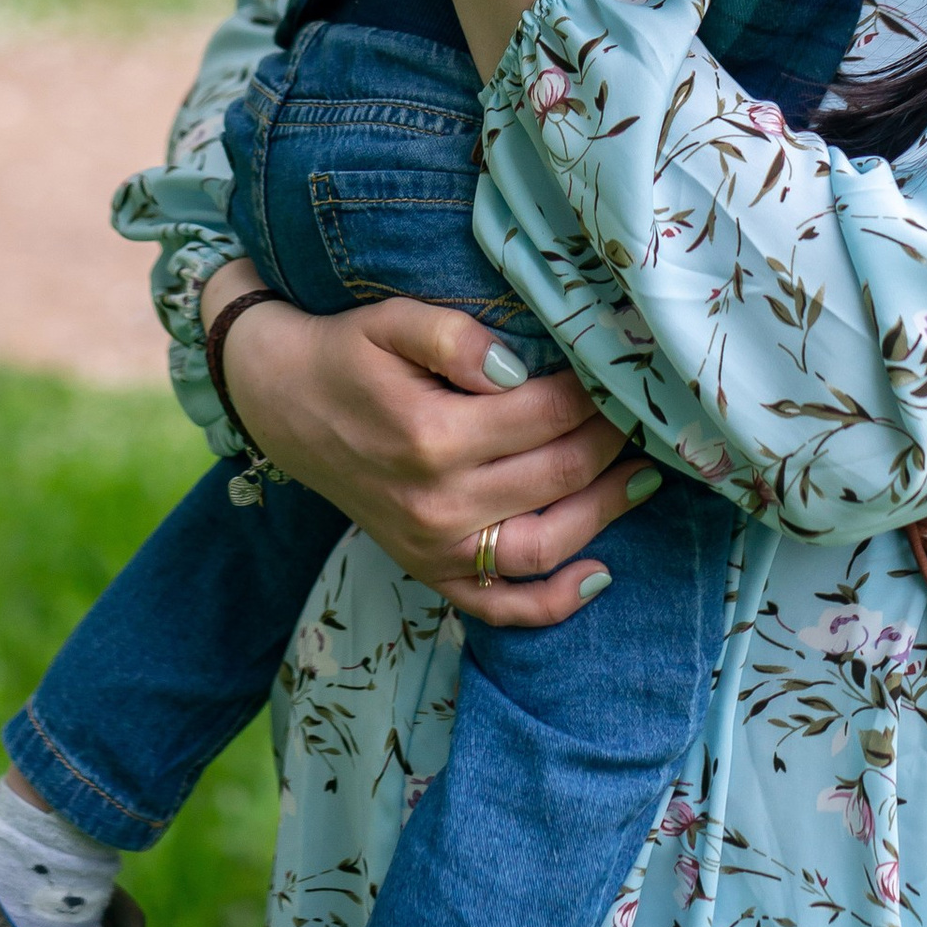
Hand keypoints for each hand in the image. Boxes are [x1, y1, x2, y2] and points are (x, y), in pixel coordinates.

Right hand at [204, 270, 644, 627]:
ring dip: (604, 514)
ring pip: (544, 545)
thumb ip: (456, 337)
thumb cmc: (346, 354)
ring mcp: (434, 547)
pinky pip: (499, 605)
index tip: (624, 370)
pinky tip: (599, 573)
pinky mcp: (428, 570)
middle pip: (557, 476)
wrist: (281, 404)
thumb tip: (519, 367)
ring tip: (644, 479)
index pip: (547, 415)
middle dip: (613, 443)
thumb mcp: (392, 320)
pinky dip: (553, 602)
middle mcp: (438, 502)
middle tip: (646, 416)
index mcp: (432, 434)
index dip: (596, 393)